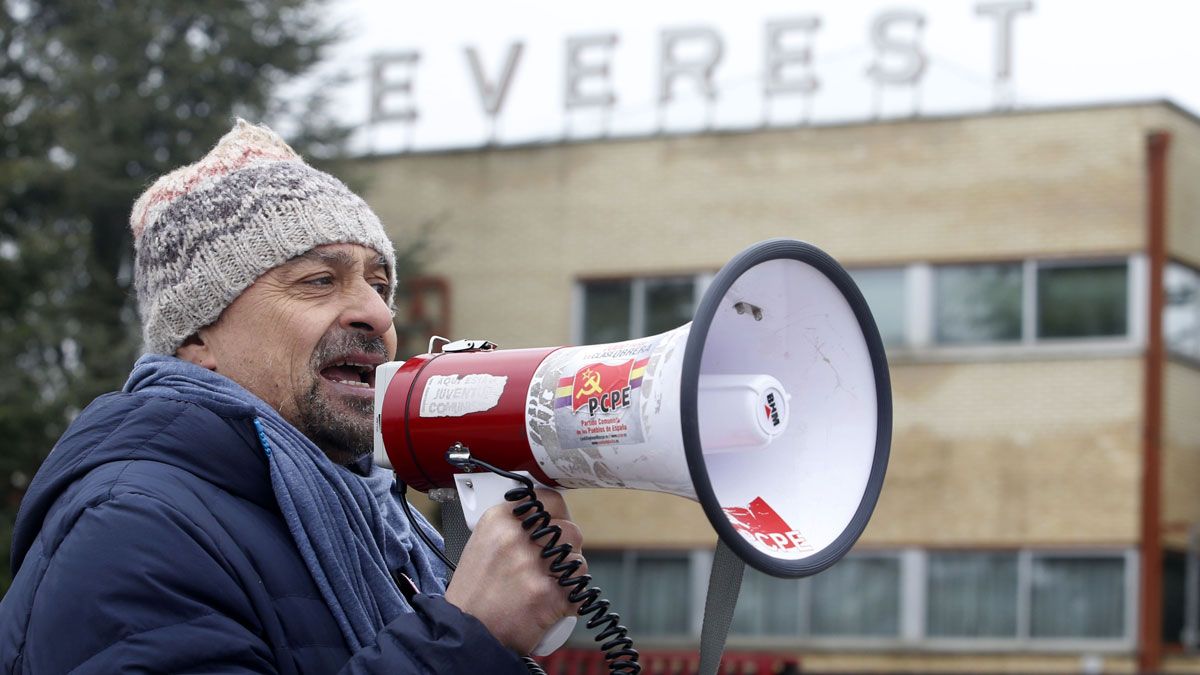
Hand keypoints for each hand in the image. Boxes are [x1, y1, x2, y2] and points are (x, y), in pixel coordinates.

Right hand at [444, 489, 585, 653]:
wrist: (465, 634)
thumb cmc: (473, 594)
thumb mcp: (482, 544)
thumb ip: (512, 527)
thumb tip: (544, 519)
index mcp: (499, 520)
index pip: (549, 500)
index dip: (558, 514)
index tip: (558, 523)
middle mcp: (516, 538)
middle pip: (569, 530)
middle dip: (567, 548)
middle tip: (554, 562)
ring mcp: (533, 567)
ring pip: (578, 560)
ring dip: (571, 574)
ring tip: (552, 585)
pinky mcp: (548, 596)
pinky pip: (580, 590)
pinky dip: (573, 600)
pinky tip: (555, 604)